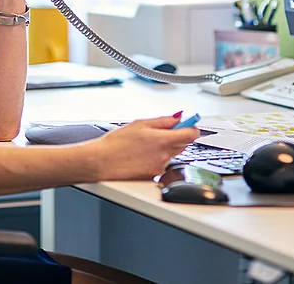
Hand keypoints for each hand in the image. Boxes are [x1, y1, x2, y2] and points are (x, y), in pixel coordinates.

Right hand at [86, 115, 200, 180]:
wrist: (101, 162)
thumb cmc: (115, 144)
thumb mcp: (139, 124)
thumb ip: (163, 121)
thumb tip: (178, 118)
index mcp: (163, 140)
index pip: (191, 134)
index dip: (191, 127)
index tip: (189, 123)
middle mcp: (164, 156)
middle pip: (184, 144)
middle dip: (177, 136)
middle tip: (161, 131)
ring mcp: (160, 167)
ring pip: (172, 154)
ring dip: (165, 148)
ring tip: (145, 145)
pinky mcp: (154, 175)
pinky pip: (162, 164)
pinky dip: (156, 158)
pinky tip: (141, 155)